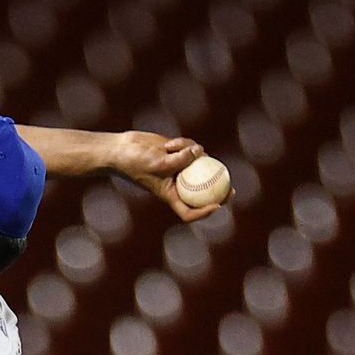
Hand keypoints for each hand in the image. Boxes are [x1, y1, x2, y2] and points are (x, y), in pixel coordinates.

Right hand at [109, 132, 229, 222]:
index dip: (204, 212)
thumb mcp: (158, 162)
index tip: (216, 206)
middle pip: (202, 192)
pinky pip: (191, 149)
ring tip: (173, 147)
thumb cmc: (135, 161)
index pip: (188, 211)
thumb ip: (181, 159)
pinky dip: (184, 143)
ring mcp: (179, 169)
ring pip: (198, 164)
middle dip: (218, 192)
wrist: (123, 148)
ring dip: (191, 153)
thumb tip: (201, 152)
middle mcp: (177, 184)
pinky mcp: (178, 154)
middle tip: (232, 188)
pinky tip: (170, 142)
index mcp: (170, 195)